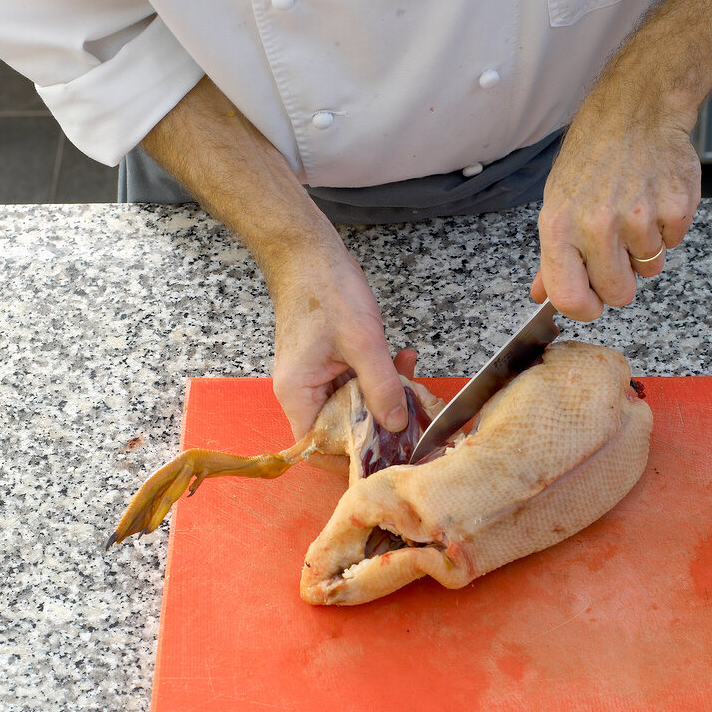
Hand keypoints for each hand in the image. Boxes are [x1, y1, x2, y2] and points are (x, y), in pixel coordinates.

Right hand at [272, 248, 409, 440]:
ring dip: (385, 395)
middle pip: (341, 429)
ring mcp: (317, 378)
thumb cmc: (324, 291)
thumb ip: (381, 386)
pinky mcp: (331, 365)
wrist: (309, 254)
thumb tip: (397, 423)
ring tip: (412, 376)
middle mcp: (303, 392)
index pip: (319, 448)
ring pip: (355, 406)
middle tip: (413, 411)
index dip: (351, 457)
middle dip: (380, 423)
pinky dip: (381, 376)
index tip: (387, 454)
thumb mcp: (362, 341)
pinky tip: (402, 358)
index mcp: (298, 393)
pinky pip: (358, 384)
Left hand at [529, 0, 711, 321]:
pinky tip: (652, 201)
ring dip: (643, 249)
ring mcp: (638, 217)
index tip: (591, 303)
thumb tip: (542, 293)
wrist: (634, 111)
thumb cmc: (591, 155)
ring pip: (649, 269)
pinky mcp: (674, 208)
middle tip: (615, 252)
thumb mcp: (557, 202)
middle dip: (619, 282)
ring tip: (632, 213)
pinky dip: (666, 229)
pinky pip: (672, 244)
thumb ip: (551, 255)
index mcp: (559, 227)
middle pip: (617, 294)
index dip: (584, 309)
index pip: (570, 297)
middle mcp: (596, 225)